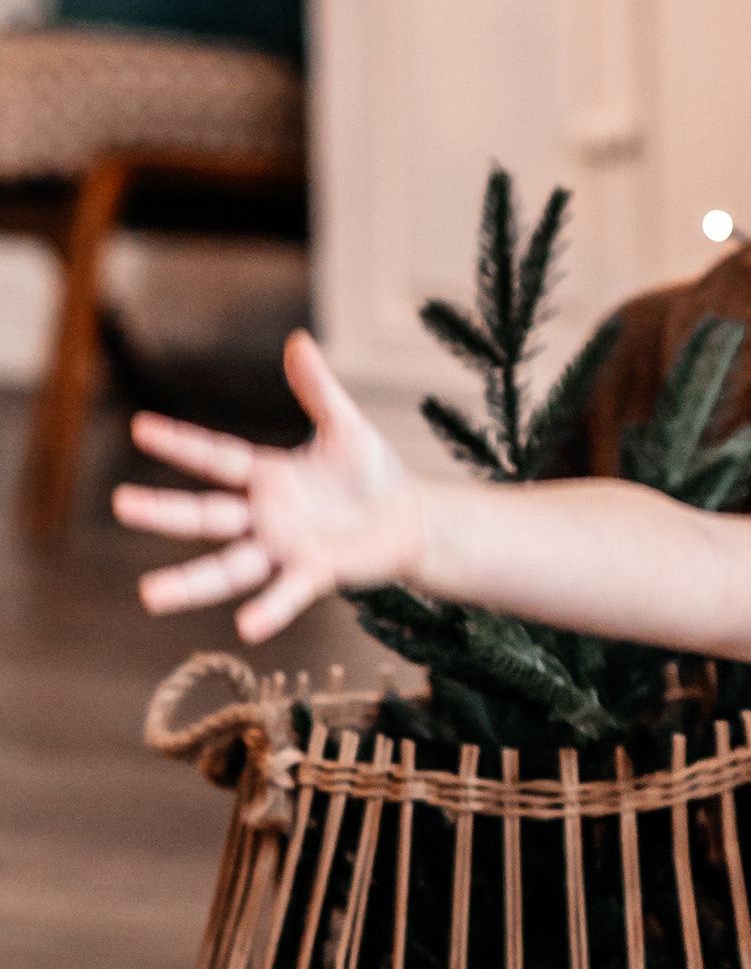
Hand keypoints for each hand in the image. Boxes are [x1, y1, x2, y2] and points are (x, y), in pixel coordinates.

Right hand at [115, 331, 423, 642]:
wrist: (410, 517)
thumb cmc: (372, 473)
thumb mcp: (344, 426)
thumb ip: (318, 390)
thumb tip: (298, 341)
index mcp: (266, 478)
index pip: (215, 458)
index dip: (181, 443)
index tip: (140, 427)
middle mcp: (264, 517)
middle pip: (205, 515)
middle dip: (164, 512)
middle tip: (121, 505)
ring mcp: (285, 549)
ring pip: (229, 567)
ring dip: (191, 583)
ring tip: (149, 595)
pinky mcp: (316, 572)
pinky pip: (287, 593)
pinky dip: (269, 609)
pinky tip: (246, 627)